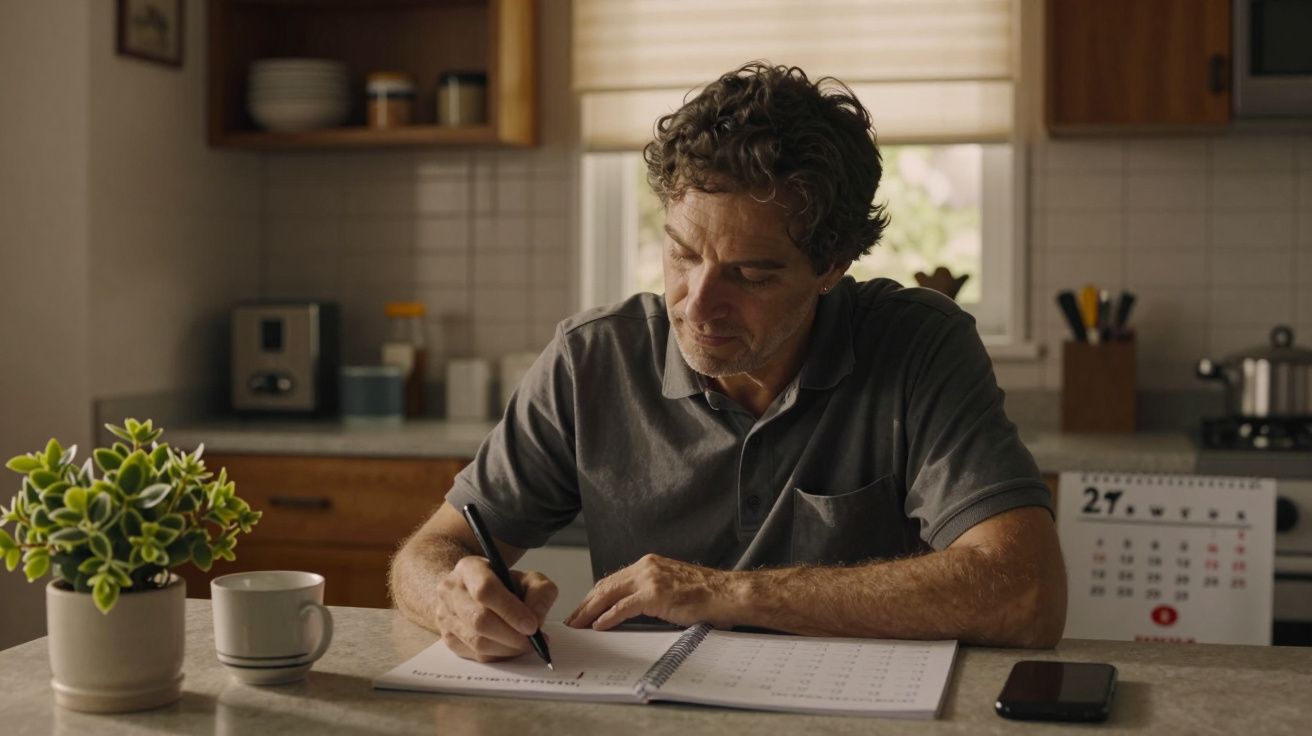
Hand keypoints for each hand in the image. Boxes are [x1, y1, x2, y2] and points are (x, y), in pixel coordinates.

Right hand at [433, 556, 557, 661]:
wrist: (471, 591)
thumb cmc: (502, 584)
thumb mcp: (526, 578)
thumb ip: (540, 592)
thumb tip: (537, 618)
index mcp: (469, 569)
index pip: (486, 590)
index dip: (510, 610)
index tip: (532, 626)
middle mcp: (451, 591)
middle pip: (479, 620)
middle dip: (511, 636)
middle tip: (533, 641)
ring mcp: (445, 616)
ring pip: (477, 642)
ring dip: (507, 648)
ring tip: (525, 645)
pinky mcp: (448, 638)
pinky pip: (475, 655)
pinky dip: (498, 656)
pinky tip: (511, 649)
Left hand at [565, 554, 737, 630]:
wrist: (726, 594)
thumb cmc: (705, 594)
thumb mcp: (671, 586)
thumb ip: (650, 592)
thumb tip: (630, 609)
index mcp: (649, 564)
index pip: (613, 580)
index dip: (595, 596)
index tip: (583, 608)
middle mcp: (646, 567)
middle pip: (605, 586)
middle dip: (585, 604)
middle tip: (572, 619)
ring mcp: (649, 579)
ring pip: (609, 595)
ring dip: (590, 611)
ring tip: (578, 625)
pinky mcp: (655, 594)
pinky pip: (623, 608)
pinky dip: (608, 617)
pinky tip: (598, 626)